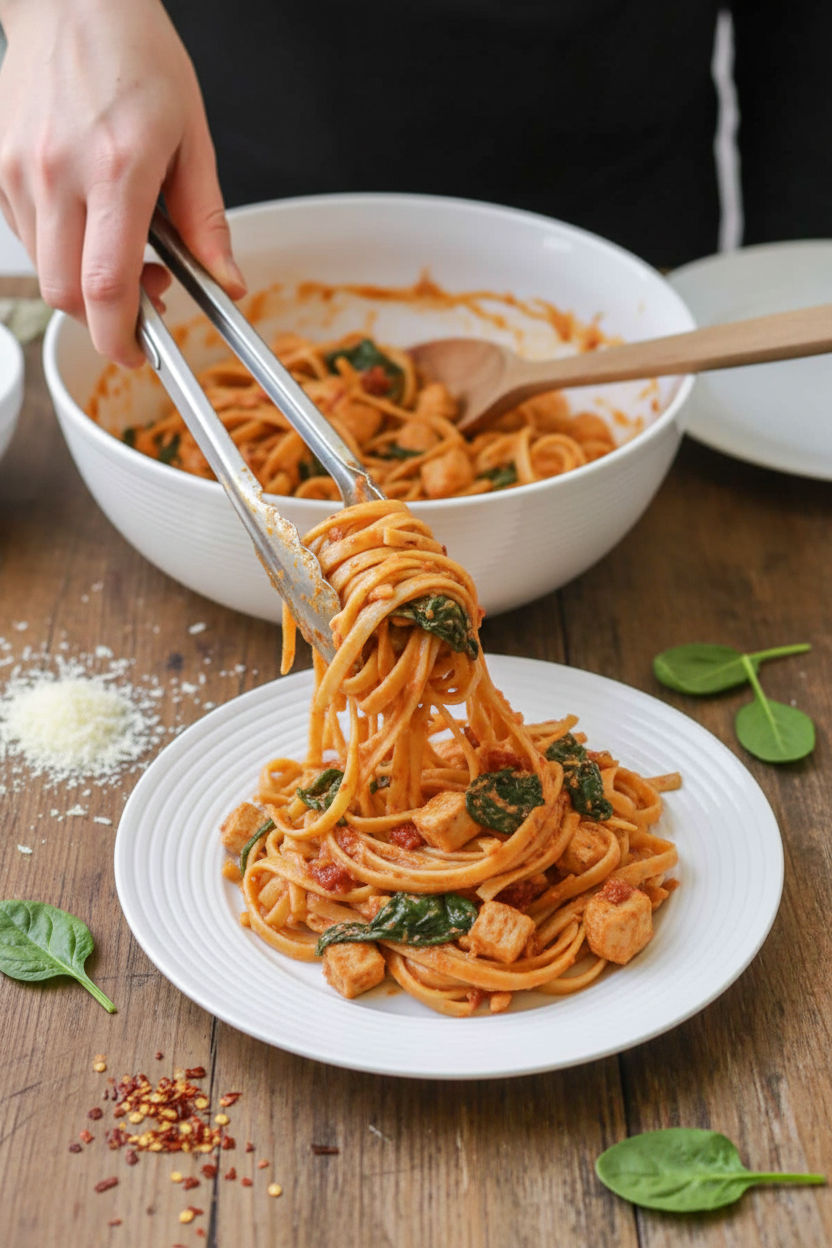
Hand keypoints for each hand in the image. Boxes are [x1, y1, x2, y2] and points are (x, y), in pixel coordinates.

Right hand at [0, 0, 245, 365]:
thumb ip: (206, 219)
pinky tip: (91, 224)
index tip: (141, 354)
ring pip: (46, 273)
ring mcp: (20, 171)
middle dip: (106, 321)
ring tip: (124, 253)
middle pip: (68, 295)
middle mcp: (59, 173)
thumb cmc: (136, 55)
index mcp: (117, 168)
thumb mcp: (192, 136)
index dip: (122, 338)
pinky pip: (29, 240)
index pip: (107, 286)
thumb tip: (227, 281)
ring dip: (85, 287)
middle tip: (146, 299)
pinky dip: (63, 253)